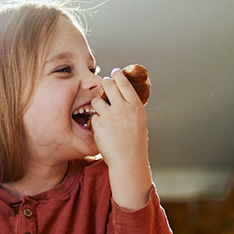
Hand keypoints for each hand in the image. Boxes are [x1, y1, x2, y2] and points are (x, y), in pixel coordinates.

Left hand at [90, 68, 151, 209]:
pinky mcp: (99, 124)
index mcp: (136, 107)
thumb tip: (124, 97)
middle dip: (105, 83)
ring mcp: (111, 115)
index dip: (118, 76)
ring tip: (101, 113)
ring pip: (97, 100)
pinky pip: (94, 116)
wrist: (128, 161)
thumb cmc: (135, 145)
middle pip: (109, 85)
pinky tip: (101, 129)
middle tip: (103, 83)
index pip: (125, 84)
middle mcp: (124, 108)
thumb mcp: (139, 123)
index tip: (114, 72)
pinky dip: (95, 120)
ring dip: (97, 104)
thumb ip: (131, 109)